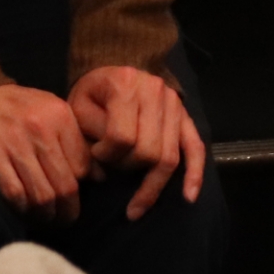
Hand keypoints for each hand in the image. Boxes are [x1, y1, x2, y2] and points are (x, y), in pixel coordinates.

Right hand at [0, 83, 89, 219]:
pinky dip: (21, 209)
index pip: (82, 167)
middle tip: (62, 220)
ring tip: (44, 219)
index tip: (74, 200)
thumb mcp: (50, 111)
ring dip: (44, 216)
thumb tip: (99, 176)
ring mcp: (14, 140)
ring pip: (41, 195)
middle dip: (66, 212)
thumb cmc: (16, 107)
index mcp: (60, 116)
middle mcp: (39, 127)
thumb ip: (74, 140)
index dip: (81, 190)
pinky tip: (22, 210)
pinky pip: (14, 193)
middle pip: (64, 186)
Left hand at [68, 65, 206, 220]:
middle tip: (111, 166)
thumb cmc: (92, 94)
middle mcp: (156, 90)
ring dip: (150, 182)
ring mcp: (175, 103)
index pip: (121, 137)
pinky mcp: (186, 116)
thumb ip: (87, 137)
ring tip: (135, 201)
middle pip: (148, 151)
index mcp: (126, 84)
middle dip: (126, 168)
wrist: (114, 72)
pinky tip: (188, 197)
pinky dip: (194, 174)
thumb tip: (104, 172)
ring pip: (169, 156)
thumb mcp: (77, 107)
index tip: (95, 153)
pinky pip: (196, 147)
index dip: (105, 155)